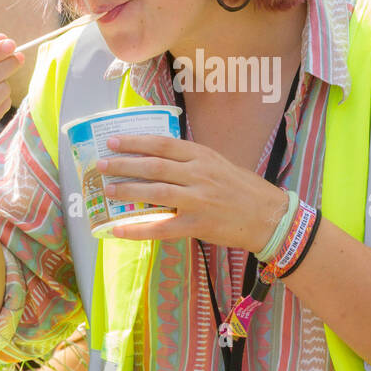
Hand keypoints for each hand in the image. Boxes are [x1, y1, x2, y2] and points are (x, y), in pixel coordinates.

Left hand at [97, 133, 287, 249]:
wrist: (270, 217)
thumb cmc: (245, 190)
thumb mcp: (220, 164)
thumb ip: (192, 161)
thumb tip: (160, 159)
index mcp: (203, 156)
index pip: (162, 144)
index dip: (136, 141)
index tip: (114, 140)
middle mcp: (198, 175)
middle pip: (153, 166)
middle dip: (124, 164)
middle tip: (101, 164)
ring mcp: (197, 201)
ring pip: (154, 192)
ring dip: (127, 190)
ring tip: (107, 189)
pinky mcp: (197, 225)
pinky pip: (161, 227)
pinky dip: (138, 228)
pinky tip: (119, 229)